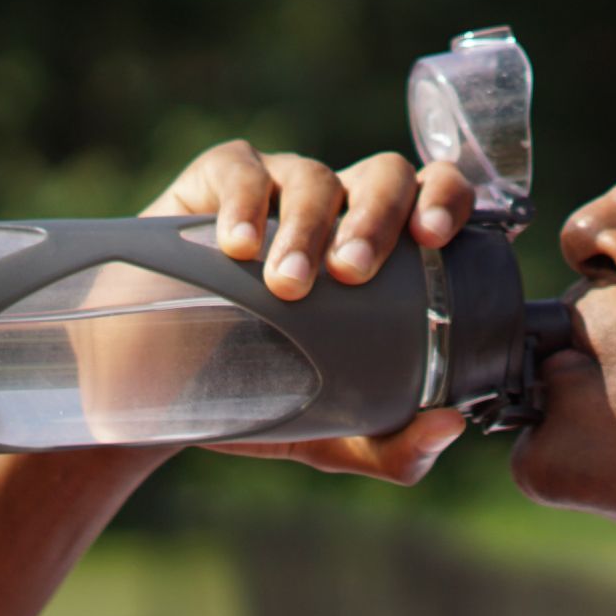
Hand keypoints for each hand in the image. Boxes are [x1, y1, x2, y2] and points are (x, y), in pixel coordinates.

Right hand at [140, 139, 476, 482]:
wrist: (166, 393)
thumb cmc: (269, 395)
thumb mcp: (337, 433)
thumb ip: (396, 446)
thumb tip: (449, 426)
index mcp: (389, 250)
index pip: (437, 195)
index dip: (446, 199)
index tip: (433, 238)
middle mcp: (343, 209)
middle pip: (385, 176)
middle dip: (376, 218)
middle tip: (352, 273)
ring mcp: (281, 190)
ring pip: (315, 178)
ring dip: (307, 228)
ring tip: (286, 284)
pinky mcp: (215, 183)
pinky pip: (241, 170)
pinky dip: (244, 203)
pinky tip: (238, 246)